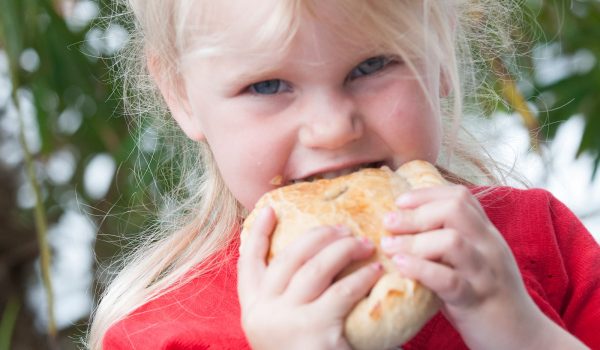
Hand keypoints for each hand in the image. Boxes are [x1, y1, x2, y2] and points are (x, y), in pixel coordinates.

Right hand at [238, 207, 383, 349]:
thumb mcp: (284, 330)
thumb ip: (288, 301)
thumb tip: (316, 260)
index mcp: (253, 310)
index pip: (247, 263)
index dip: (258, 233)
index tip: (269, 208)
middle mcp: (262, 312)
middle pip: (287, 257)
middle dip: (316, 236)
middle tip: (341, 227)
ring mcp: (286, 321)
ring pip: (314, 267)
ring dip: (341, 249)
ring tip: (363, 243)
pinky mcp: (314, 330)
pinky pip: (342, 291)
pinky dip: (361, 276)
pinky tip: (375, 270)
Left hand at [381, 185, 586, 349]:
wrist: (524, 339)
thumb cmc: (485, 299)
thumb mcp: (471, 263)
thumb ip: (446, 244)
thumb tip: (402, 229)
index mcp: (486, 234)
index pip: (460, 197)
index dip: (426, 194)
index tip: (400, 202)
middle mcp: (489, 247)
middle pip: (455, 209)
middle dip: (416, 213)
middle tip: (388, 223)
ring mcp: (485, 273)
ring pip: (452, 241)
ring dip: (414, 241)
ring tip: (390, 247)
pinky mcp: (477, 300)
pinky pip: (449, 279)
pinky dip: (421, 269)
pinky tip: (401, 266)